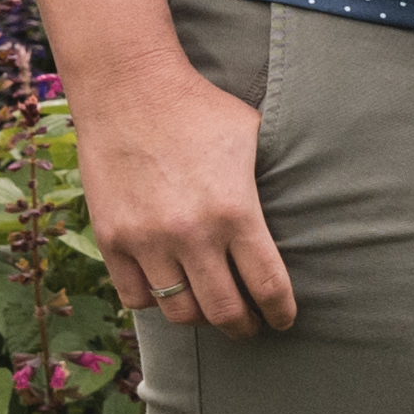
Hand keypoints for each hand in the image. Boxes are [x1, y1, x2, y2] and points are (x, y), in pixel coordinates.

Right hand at [77, 41, 295, 333]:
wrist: (128, 86)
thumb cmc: (198, 107)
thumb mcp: (252, 136)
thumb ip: (271, 182)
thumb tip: (301, 208)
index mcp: (235, 210)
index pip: (269, 287)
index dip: (281, 313)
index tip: (283, 320)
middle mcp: (191, 234)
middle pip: (225, 313)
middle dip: (244, 327)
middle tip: (249, 325)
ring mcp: (146, 240)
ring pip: (180, 313)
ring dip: (200, 315)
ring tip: (208, 306)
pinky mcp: (112, 238)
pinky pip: (137, 297)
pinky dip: (156, 299)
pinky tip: (168, 286)